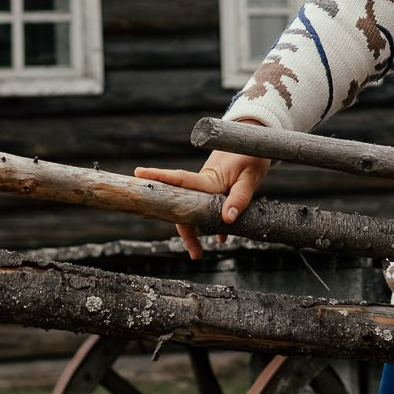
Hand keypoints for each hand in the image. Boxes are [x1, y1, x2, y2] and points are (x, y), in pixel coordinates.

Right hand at [133, 147, 271, 259]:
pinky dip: (212, 223)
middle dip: (185, 231)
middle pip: (184, 206)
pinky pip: (207, 207)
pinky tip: (221, 237)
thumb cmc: (252, 154)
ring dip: (196, 231)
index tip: (137, 174)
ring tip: (199, 253)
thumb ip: (239, 198)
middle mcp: (203, 182)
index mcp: (208, 179)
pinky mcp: (214, 187)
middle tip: (195, 255)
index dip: (158, 178)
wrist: (257, 138)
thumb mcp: (250, 177)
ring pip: (195, 210)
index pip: (179, 180)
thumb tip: (227, 220)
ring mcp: (207, 186)